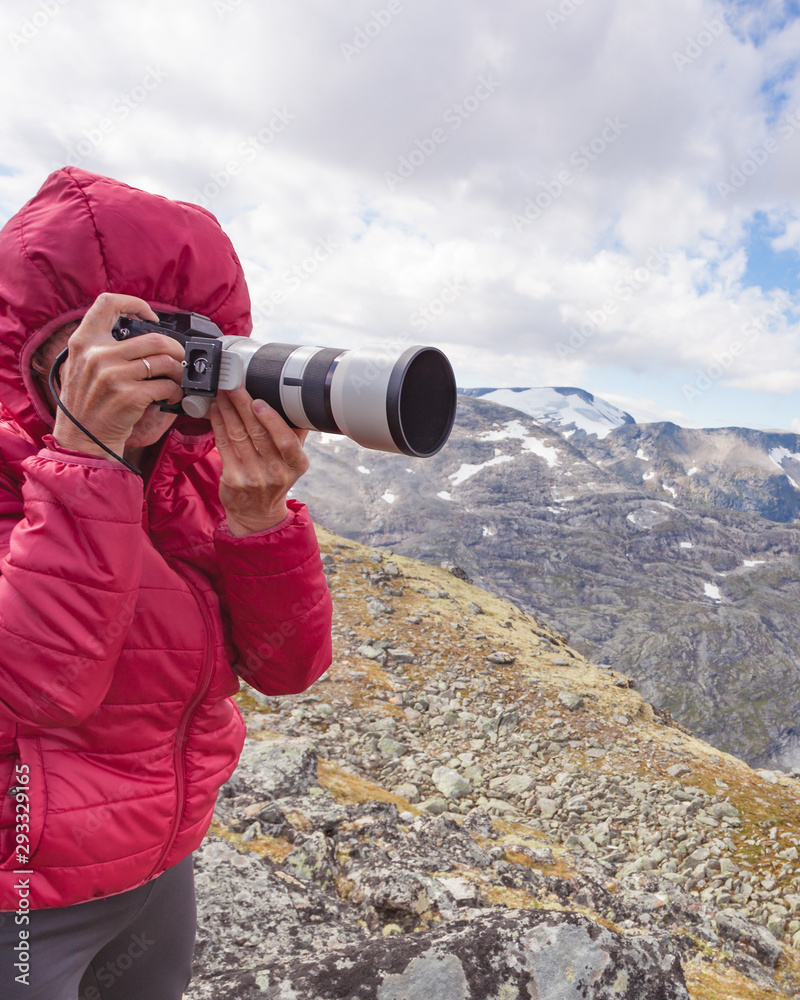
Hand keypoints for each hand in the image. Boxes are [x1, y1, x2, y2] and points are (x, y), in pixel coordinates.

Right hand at [51, 293, 185, 457]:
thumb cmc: (87, 406)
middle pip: (154, 338)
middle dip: (176, 349)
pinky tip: (171, 397)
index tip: (151, 316)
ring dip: (180, 372)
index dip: (134, 303)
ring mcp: (113, 375)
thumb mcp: (80, 368)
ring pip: (165, 361)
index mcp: (83, 342)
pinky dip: (176, 392)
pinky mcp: (129, 396)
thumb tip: (140, 332)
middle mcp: (96, 355)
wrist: (82, 440)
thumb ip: (101, 347)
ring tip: (177, 380)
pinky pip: (167, 386)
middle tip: (179, 358)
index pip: (107, 303)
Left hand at [209, 386, 309, 534]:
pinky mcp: (233, 479)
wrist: (257, 513)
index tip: (258, 401)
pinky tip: (216, 410)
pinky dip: (218, 424)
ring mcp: (253, 477)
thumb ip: (295, 434)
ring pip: (238, 436)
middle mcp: (276, 472)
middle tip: (233, 385)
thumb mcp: (294, 461)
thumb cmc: (276, 478)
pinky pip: (224, 445)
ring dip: (228, 410)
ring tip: (223, 392)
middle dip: (243, 405)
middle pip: (257, 433)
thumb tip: (295, 402)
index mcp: (296, 464)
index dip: (271, 420)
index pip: (286, 440)